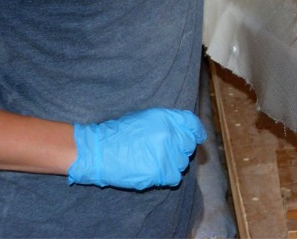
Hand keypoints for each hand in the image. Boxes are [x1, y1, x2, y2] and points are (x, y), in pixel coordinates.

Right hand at [68, 108, 205, 190]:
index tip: (197, 137)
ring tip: (157, 162)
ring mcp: (166, 154)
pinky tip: (157, 173)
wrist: (100, 150)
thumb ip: (168, 122)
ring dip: (173, 164)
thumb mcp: (146, 118)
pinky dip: (168, 177)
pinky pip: (174, 178)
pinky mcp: (159, 172)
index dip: (196, 132)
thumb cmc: (121, 134)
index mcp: (167, 119)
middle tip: (167, 152)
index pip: (192, 124)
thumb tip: (185, 130)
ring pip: (182, 163)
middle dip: (181, 149)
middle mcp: (170, 135)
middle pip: (189, 146)